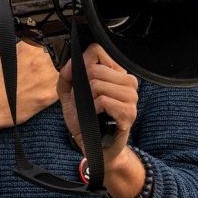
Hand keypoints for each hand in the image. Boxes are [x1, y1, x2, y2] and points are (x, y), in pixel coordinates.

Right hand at [0, 25, 58, 134]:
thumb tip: (1, 12)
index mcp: (28, 49)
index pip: (45, 34)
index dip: (42, 33)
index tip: (36, 36)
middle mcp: (41, 64)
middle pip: (57, 48)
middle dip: (49, 47)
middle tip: (36, 53)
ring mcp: (47, 82)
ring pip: (62, 64)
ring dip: (56, 62)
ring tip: (39, 66)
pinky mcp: (49, 98)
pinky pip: (62, 83)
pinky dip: (58, 78)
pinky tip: (44, 78)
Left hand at [57, 43, 138, 164]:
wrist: (94, 146)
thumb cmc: (85, 120)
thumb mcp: (69, 95)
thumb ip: (66, 76)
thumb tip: (70, 64)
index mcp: (116, 73)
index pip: (97, 50)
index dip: (83, 63)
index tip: (80, 80)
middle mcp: (127, 82)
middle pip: (95, 67)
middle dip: (82, 86)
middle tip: (86, 101)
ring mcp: (131, 97)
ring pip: (98, 83)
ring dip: (88, 99)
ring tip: (92, 109)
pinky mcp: (129, 113)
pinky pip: (104, 100)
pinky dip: (94, 109)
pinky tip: (97, 116)